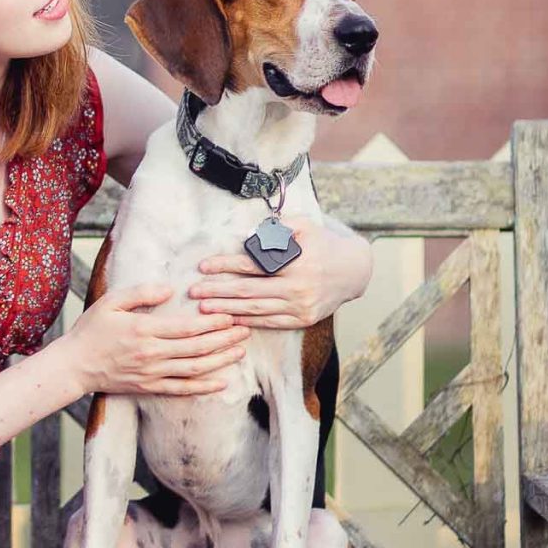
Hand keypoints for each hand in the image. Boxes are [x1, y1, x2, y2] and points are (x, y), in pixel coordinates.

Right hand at [66, 283, 251, 399]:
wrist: (74, 366)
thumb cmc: (91, 330)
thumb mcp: (110, 302)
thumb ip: (140, 293)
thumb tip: (169, 290)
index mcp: (144, 330)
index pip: (187, 327)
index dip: (212, 322)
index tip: (230, 314)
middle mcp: (152, 354)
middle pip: (197, 347)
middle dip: (224, 339)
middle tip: (245, 330)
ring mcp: (152, 374)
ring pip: (195, 369)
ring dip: (221, 360)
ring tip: (240, 351)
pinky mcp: (150, 388)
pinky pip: (182, 389)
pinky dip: (204, 387)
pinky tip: (222, 382)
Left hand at [186, 218, 372, 327]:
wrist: (353, 270)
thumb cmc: (323, 243)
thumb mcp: (304, 225)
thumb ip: (277, 228)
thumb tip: (247, 234)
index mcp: (296, 262)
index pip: (252, 265)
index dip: (225, 265)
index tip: (203, 266)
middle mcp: (298, 287)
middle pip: (249, 291)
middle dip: (218, 292)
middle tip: (194, 292)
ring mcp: (301, 306)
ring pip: (257, 310)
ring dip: (228, 310)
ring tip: (204, 308)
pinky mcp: (303, 319)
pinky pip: (271, 322)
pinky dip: (249, 321)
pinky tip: (231, 319)